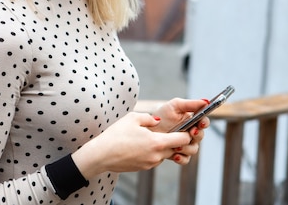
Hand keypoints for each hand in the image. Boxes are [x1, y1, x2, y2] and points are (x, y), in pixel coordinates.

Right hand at [71, 112, 194, 178]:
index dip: (186, 132)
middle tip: (168, 130)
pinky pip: (154, 159)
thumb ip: (149, 118)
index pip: (183, 140)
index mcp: (157, 142)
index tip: (184, 126)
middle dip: (174, 140)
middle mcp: (156, 155)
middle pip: (176, 148)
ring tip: (150, 136)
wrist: (101, 155)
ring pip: (164, 154)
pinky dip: (152, 152)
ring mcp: (150, 163)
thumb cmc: (116, 135)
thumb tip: (157, 121)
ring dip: (162, 146)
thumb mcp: (132, 118)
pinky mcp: (143, 168)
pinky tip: (140, 145)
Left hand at [151, 98, 209, 164]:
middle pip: (200, 136)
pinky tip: (175, 155)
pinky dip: (182, 158)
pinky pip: (185, 159)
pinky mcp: (179, 154)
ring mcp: (185, 144)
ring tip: (177, 145)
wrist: (147, 130)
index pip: (203, 122)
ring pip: (194, 149)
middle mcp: (190, 133)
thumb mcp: (174, 106)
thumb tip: (206, 102)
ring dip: (187, 147)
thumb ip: (190, 104)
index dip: (204, 123)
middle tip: (191, 133)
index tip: (201, 123)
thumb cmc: (161, 116)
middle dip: (197, 135)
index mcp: (192, 121)